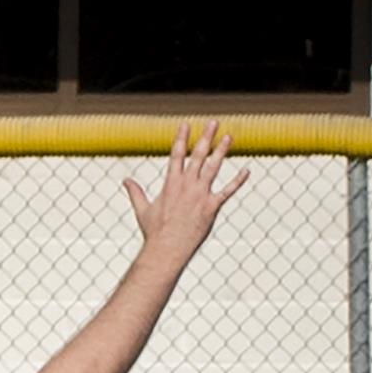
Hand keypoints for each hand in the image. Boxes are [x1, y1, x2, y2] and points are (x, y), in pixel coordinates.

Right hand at [125, 120, 248, 263]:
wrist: (166, 249)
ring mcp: (200, 195)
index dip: (182, 138)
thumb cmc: (154, 232)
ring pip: (213, 168)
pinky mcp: (211, 207)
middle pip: (198, 156)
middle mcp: (187, 186)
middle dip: (206, 138)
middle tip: (213, 123)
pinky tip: (246, 171)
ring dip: (221, 151)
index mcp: (171, 184)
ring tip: (228, 137)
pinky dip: (238, 181)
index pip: (176, 155)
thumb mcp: (142, 210)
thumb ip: (135, 193)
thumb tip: (125, 181)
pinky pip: (227, 191)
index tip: (186, 125)